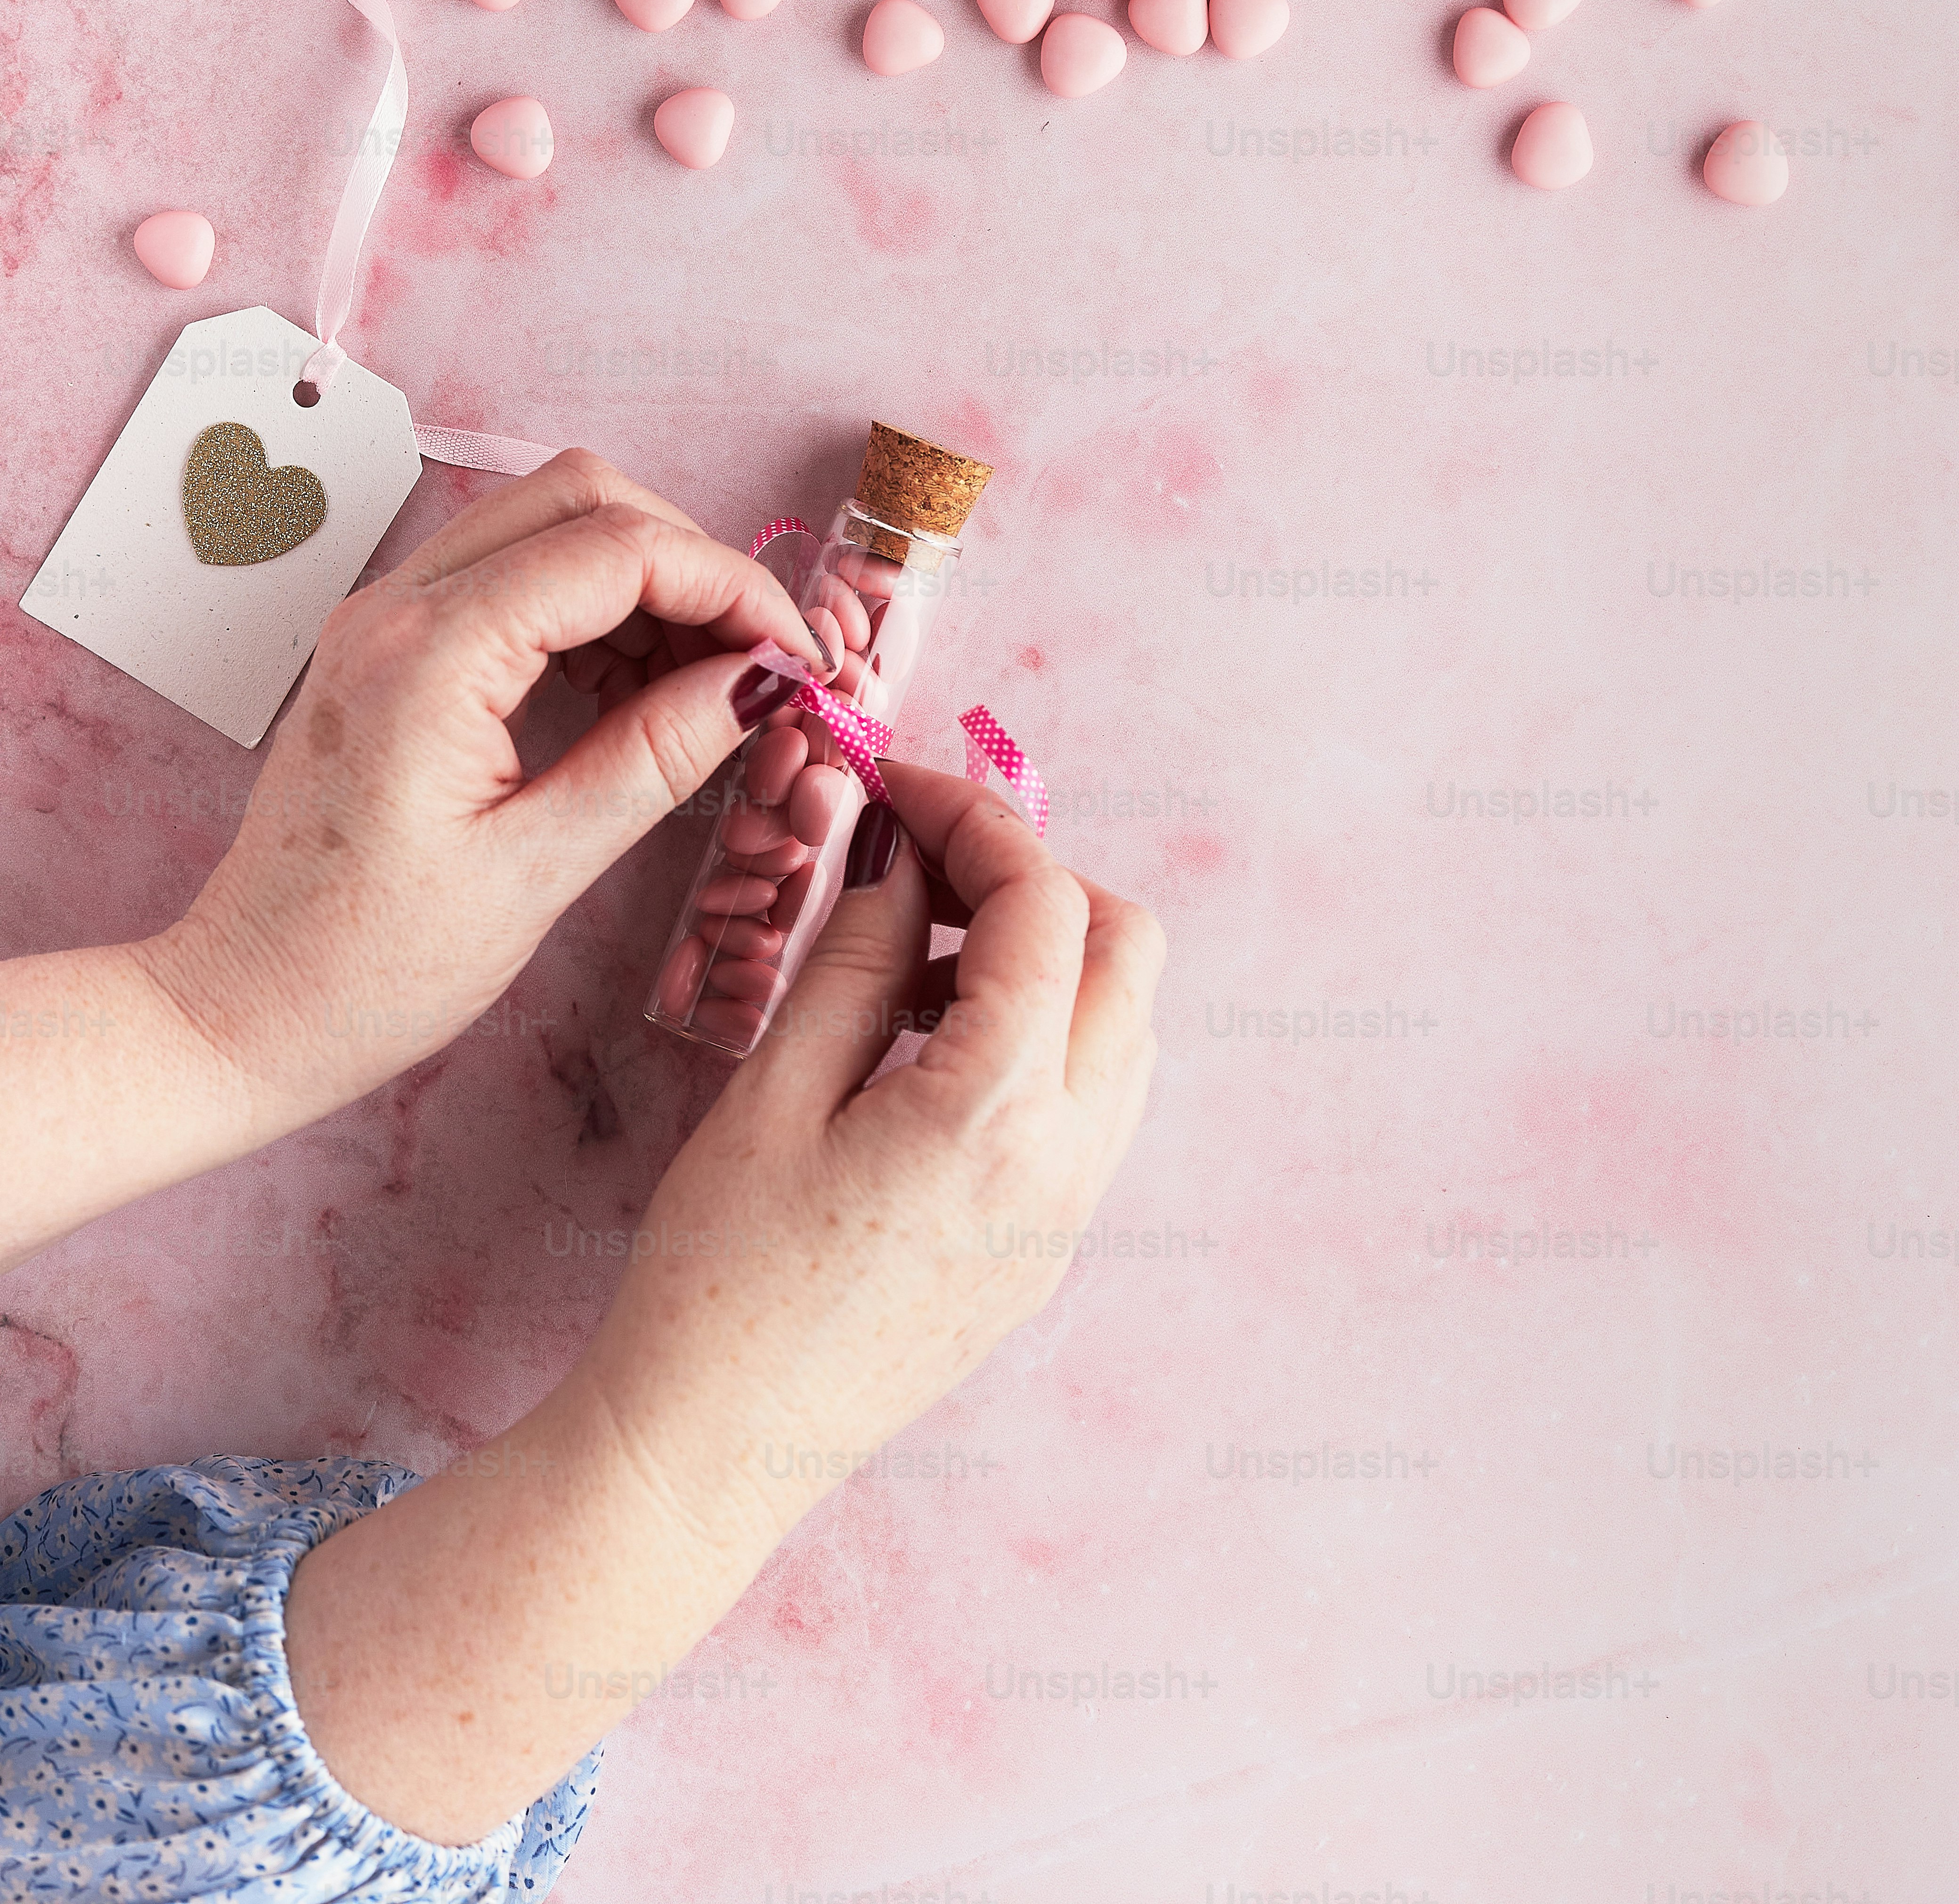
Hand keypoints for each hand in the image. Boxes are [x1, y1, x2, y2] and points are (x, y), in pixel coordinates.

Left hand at [152, 449, 824, 1131]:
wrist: (240, 1011)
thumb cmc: (368, 967)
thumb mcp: (537, 870)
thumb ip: (656, 755)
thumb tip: (764, 679)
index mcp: (429, 655)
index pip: (618, 550)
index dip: (733, 587)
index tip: (800, 655)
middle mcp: (396, 607)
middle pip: (583, 497)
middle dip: (693, 561)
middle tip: (762, 657)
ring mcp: (386, 618)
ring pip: (550, 522)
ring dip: (647, 580)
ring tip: (709, 686)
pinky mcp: (392, 648)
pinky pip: (514, 575)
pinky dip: (595, 608)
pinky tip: (640, 691)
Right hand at [587, 760, 1168, 1504]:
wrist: (712, 1453)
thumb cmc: (715, 1279)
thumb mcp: (774, 1093)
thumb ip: (860, 961)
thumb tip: (905, 864)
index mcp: (997, 1113)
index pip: (1044, 906)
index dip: (977, 820)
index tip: (902, 787)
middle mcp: (1066, 1163)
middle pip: (1126, 952)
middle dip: (1037, 879)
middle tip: (924, 864)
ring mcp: (1069, 1215)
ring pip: (1122, 1026)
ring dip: (1043, 958)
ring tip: (912, 957)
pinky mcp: (1046, 1249)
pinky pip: (1090, 1100)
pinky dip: (1037, 1034)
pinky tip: (926, 1043)